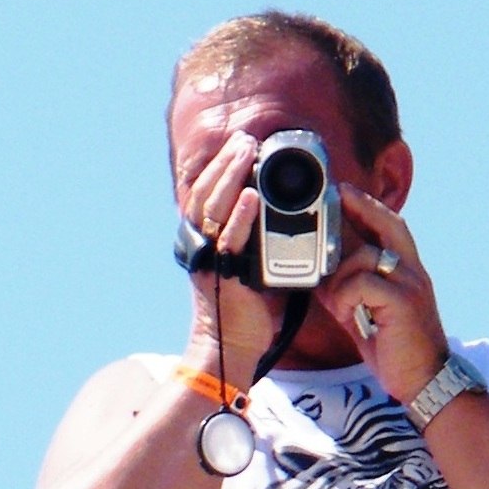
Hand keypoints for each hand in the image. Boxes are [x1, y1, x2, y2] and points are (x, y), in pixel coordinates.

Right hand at [179, 130, 285, 381]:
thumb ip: (260, 244)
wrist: (230, 348)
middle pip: (206, 193)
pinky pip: (230, 241)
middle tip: (244, 140)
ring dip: (230, 177)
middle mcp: (202, 247)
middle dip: (225, 163)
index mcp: (206, 243)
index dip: (221, 169)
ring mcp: (209, 259)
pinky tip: (250, 196)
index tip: (241, 147)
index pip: (208, 196)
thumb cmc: (245, 314)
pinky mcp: (223, 276)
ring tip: (245, 152)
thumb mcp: (252, 270)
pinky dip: (240, 217)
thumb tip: (287, 223)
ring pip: (213, 209)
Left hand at [317, 183, 448, 402]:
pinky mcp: (402, 302)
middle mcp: (413, 273)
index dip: (370, 208)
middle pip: (390, 225)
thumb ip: (352, 295)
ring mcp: (410, 285)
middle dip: (362, 207)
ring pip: (365, 258)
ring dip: (340, 279)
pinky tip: (345, 316)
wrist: (425, 381)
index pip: (392, 228)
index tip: (346, 193)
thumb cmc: (398, 352)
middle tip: (338, 196)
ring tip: (338, 307)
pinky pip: (361, 284)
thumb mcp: (370, 317)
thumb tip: (323, 281)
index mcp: (408, 274)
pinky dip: (344, 298)